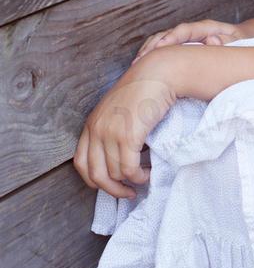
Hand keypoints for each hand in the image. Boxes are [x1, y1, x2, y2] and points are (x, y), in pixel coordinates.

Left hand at [73, 57, 176, 199]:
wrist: (158, 74)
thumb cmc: (143, 89)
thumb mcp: (118, 109)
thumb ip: (110, 129)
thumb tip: (116, 157)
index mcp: (91, 124)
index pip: (80, 163)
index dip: (93, 180)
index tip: (110, 184)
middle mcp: (96, 130)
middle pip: (95, 175)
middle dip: (112, 190)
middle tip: (127, 193)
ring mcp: (110, 133)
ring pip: (114, 174)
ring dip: (130, 182)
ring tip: (142, 178)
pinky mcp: (128, 136)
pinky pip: (129, 169)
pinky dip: (139, 177)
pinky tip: (147, 173)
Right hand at [132, 19, 245, 63]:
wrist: (243, 41)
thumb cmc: (242, 43)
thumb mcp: (239, 42)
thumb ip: (227, 42)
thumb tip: (211, 41)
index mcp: (206, 28)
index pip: (185, 30)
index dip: (171, 37)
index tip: (160, 46)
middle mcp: (193, 32)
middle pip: (168, 35)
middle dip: (153, 46)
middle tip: (140, 60)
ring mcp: (186, 39)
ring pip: (163, 42)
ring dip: (149, 52)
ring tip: (136, 65)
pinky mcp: (182, 48)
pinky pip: (164, 51)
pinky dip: (153, 58)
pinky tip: (142, 69)